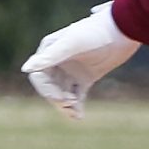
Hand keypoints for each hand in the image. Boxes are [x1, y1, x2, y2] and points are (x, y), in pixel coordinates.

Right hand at [20, 4, 139, 119]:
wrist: (123, 31)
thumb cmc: (95, 33)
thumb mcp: (72, 44)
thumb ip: (50, 57)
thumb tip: (25, 69)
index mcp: (49, 51)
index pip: (39, 76)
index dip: (46, 90)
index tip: (61, 98)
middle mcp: (58, 62)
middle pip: (49, 87)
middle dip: (57, 98)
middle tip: (70, 104)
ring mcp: (72, 71)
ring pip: (62, 93)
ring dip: (66, 105)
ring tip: (75, 113)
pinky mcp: (86, 78)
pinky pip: (77, 96)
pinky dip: (76, 107)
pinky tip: (79, 117)